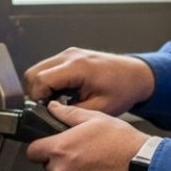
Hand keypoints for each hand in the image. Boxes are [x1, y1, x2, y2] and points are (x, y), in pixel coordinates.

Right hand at [23, 47, 155, 116]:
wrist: (136, 74)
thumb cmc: (123, 90)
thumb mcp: (99, 109)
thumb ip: (71, 113)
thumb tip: (50, 117)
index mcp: (77, 67)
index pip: (40, 80)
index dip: (37, 99)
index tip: (44, 111)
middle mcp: (70, 56)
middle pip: (33, 73)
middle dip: (36, 93)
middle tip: (49, 108)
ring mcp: (69, 53)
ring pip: (38, 69)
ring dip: (42, 86)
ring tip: (57, 101)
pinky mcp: (70, 55)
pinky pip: (48, 67)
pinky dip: (49, 81)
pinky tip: (63, 93)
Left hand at [26, 102, 150, 170]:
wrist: (144, 168)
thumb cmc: (123, 142)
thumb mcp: (96, 119)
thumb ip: (69, 114)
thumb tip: (53, 108)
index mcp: (60, 148)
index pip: (33, 152)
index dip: (40, 148)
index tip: (48, 147)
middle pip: (50, 166)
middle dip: (62, 160)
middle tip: (83, 154)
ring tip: (97, 166)